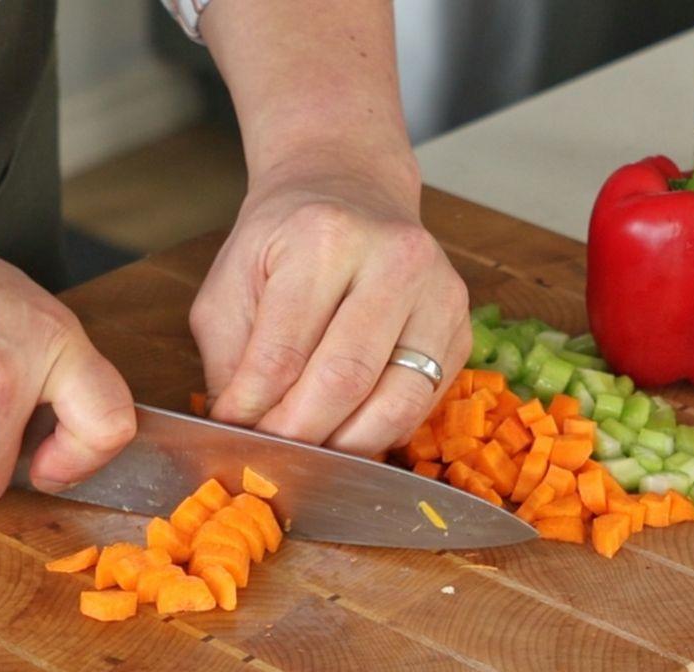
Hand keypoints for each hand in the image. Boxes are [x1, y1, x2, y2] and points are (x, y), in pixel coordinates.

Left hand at [190, 168, 470, 455]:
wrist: (351, 192)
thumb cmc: (285, 243)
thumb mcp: (232, 283)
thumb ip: (232, 358)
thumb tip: (240, 430)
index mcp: (326, 238)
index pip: (285, 351)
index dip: (254, 408)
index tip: (233, 433)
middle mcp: (395, 259)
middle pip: (345, 380)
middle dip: (301, 435)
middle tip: (271, 457)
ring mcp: (440, 294)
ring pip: (397, 403)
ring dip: (347, 446)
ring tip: (310, 453)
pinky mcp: (461, 328)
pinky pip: (422, 405)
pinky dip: (381, 432)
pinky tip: (349, 427)